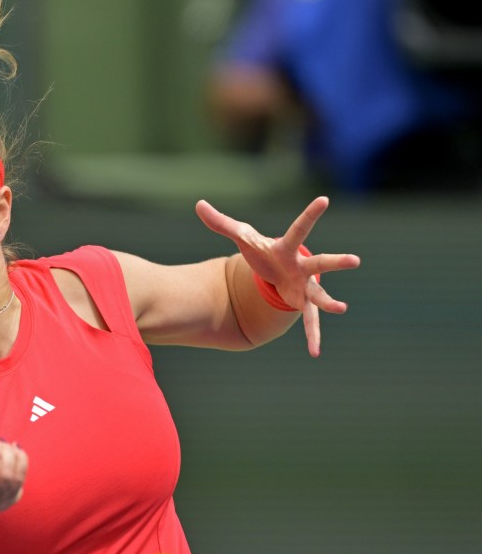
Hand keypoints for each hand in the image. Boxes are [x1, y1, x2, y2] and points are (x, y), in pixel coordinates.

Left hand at [196, 196, 360, 357]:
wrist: (274, 270)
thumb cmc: (262, 251)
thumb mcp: (241, 236)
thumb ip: (221, 222)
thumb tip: (198, 204)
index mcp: (287, 248)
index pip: (299, 228)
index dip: (310, 214)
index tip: (324, 200)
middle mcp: (302, 267)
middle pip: (321, 263)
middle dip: (336, 262)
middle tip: (355, 260)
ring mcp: (305, 286)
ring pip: (320, 295)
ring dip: (329, 302)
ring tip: (341, 308)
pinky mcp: (302, 304)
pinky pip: (309, 322)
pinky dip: (312, 336)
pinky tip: (315, 353)